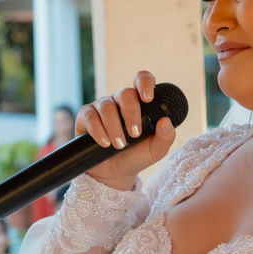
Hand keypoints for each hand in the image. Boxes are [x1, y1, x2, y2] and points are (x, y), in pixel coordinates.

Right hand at [78, 71, 176, 190]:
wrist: (114, 174)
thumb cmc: (136, 156)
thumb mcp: (155, 150)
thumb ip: (166, 137)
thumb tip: (166, 121)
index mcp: (140, 102)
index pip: (142, 80)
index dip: (145, 83)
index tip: (148, 98)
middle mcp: (120, 101)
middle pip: (125, 93)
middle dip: (131, 114)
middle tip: (135, 134)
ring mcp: (102, 107)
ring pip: (107, 106)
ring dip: (114, 127)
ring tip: (119, 145)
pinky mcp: (86, 116)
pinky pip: (90, 116)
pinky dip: (98, 130)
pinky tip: (105, 143)